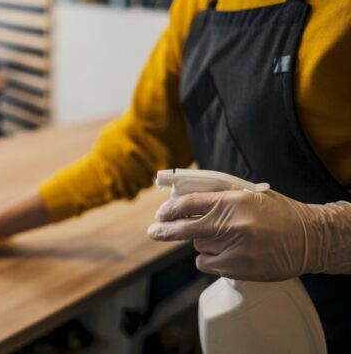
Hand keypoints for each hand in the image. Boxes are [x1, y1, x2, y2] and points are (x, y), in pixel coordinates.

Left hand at [147, 189, 350, 280]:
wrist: (308, 239)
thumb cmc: (278, 213)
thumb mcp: (249, 194)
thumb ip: (218, 194)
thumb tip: (185, 195)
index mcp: (232, 201)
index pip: (189, 203)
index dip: (170, 209)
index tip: (160, 214)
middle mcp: (231, 224)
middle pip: (184, 228)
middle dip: (164, 230)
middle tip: (152, 231)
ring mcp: (233, 248)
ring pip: (198, 246)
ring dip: (203, 242)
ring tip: (226, 239)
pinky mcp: (237, 268)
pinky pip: (206, 263)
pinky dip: (210, 259)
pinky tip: (227, 253)